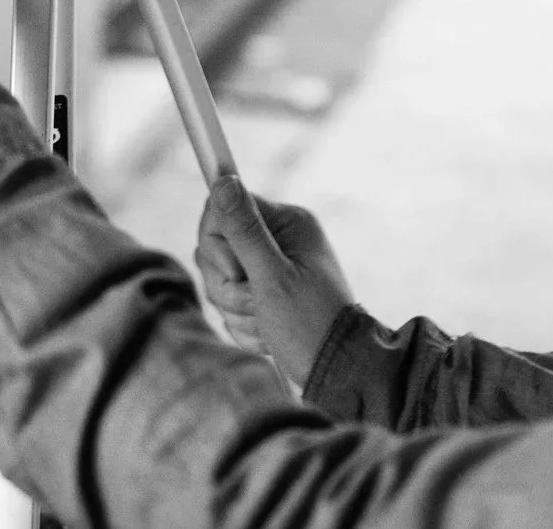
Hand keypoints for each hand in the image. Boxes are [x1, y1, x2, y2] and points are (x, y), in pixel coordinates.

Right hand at [194, 176, 355, 391]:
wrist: (336, 373)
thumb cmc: (310, 325)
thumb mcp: (272, 277)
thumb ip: (244, 230)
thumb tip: (224, 179)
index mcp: (287, 223)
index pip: (222, 209)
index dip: (218, 243)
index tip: (238, 271)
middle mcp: (279, 238)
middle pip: (215, 246)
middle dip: (227, 284)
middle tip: (256, 304)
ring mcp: (270, 266)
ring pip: (219, 277)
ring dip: (235, 308)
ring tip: (265, 324)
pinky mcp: (264, 292)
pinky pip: (229, 302)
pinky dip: (242, 323)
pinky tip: (266, 333)